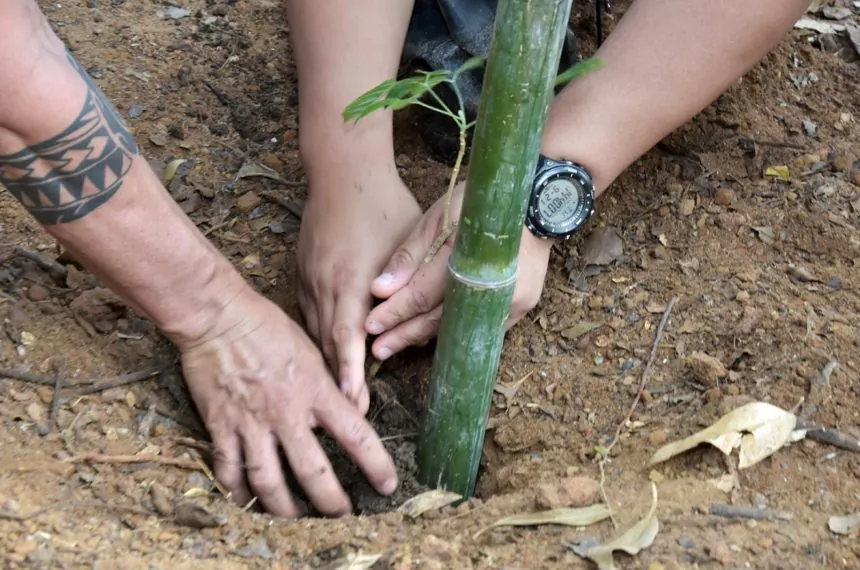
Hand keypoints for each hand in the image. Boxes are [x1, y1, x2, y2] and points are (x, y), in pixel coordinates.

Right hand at [179, 285, 397, 517]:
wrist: (220, 318)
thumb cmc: (269, 328)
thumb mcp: (312, 351)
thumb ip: (328, 385)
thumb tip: (350, 409)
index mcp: (316, 391)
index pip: (355, 435)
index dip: (375, 463)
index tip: (387, 484)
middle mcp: (286, 413)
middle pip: (313, 471)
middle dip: (331, 501)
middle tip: (342, 517)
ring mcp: (252, 423)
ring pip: (270, 481)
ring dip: (285, 509)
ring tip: (295, 523)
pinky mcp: (221, 426)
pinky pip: (229, 469)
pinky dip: (236, 492)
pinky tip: (245, 504)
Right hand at [296, 164, 420, 410]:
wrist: (341, 169)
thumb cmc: (381, 203)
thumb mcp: (407, 241)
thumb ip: (409, 282)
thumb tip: (417, 319)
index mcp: (351, 280)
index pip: (348, 337)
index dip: (351, 371)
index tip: (354, 401)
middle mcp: (324, 285)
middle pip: (327, 342)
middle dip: (337, 379)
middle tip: (346, 413)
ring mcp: (309, 278)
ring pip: (315, 330)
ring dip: (326, 361)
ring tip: (337, 394)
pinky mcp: (303, 271)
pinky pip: (308, 312)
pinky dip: (317, 337)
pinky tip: (324, 354)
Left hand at [364, 181, 551, 359]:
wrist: (536, 203)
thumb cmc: (479, 205)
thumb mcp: (438, 218)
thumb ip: (410, 255)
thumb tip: (380, 290)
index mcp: (465, 255)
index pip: (422, 295)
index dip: (394, 312)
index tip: (369, 326)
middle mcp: (490, 283)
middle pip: (439, 319)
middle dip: (405, 334)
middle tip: (378, 350)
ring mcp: (510, 299)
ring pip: (460, 327)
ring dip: (426, 336)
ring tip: (397, 345)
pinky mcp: (522, 307)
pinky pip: (480, 324)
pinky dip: (454, 329)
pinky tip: (431, 335)